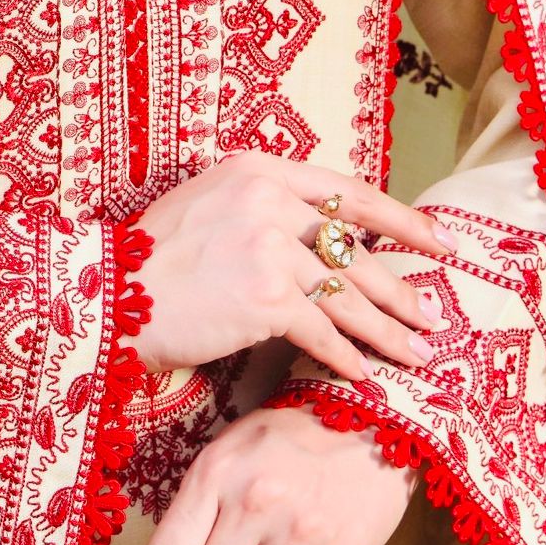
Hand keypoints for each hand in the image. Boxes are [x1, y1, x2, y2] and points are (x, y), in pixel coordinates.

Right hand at [134, 151, 453, 384]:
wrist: (105, 293)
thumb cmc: (148, 259)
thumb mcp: (208, 206)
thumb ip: (263, 209)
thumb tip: (322, 240)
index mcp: (259, 169)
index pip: (350, 192)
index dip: (402, 221)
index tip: (439, 241)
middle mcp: (270, 199)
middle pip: (356, 250)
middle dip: (401, 289)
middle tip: (431, 315)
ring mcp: (270, 247)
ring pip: (347, 295)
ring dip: (386, 331)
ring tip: (415, 354)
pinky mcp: (266, 296)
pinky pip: (321, 331)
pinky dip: (344, 356)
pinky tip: (362, 375)